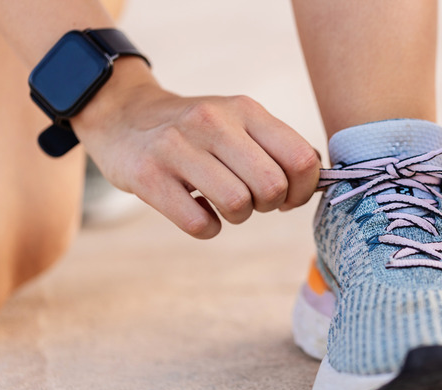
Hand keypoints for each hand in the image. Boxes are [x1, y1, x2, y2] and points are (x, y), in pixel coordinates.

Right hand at [72, 58, 320, 237]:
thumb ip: (278, 146)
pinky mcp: (147, 176)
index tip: (287, 196)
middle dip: (269, 204)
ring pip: (238, 205)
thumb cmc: (196, 129)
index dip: (303, 190)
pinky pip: (199, 224)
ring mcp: (176, 148)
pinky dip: (207, 227)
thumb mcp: (238, 120)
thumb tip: (319, 183)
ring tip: (224, 203)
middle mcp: (213, 123)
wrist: (122, 115)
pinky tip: (198, 210)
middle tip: (252, 199)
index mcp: (245, 110)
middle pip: (272, 186)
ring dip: (238, 216)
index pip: (301, 158)